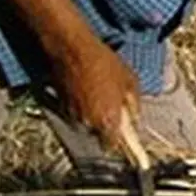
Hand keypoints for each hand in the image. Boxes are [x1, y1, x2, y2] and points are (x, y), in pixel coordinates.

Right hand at [51, 34, 140, 156]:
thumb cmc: (104, 64)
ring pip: (86, 124)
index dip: (119, 142)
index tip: (124, 139)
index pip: (112, 146)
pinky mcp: (61, 106)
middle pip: (98, 135)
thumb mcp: (130, 81)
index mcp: (108, 120)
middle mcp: (88, 123)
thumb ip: (134, 105)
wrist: (73, 50)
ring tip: (99, 94)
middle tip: (113, 108)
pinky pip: (75, 114)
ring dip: (93, 116)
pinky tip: (87, 90)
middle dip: (106, 125)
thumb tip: (135, 118)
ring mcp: (73, 115)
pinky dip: (82, 107)